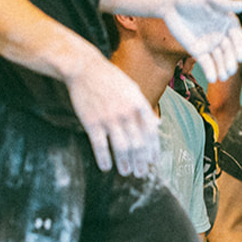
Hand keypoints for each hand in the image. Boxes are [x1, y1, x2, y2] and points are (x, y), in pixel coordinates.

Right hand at [66, 52, 161, 175]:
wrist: (84, 68)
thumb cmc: (109, 79)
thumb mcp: (132, 89)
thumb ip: (144, 108)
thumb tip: (157, 126)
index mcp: (138, 104)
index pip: (151, 133)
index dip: (153, 150)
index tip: (153, 162)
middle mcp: (126, 112)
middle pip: (138, 144)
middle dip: (140, 161)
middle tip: (140, 173)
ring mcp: (109, 118)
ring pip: (121, 148)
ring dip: (125, 163)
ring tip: (126, 172)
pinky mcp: (91, 122)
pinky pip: (100, 146)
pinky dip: (104, 159)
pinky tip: (106, 167)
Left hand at [156, 0, 241, 82]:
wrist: (170, 3)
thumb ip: (224, 3)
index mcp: (228, 22)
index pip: (238, 37)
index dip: (241, 47)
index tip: (241, 57)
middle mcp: (221, 34)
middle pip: (230, 51)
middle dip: (231, 61)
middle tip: (231, 70)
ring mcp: (210, 44)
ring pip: (219, 59)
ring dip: (222, 68)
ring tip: (223, 77)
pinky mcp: (198, 51)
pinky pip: (206, 63)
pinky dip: (210, 70)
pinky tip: (212, 78)